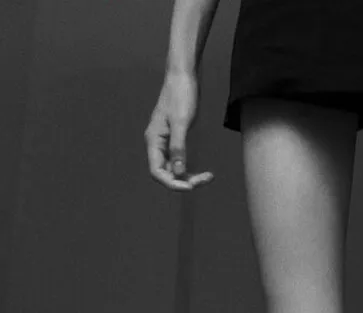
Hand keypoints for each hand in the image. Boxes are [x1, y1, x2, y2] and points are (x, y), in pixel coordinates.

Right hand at [145, 71, 214, 190]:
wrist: (184, 76)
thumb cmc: (181, 95)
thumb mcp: (181, 122)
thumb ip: (178, 147)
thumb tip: (178, 172)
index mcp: (153, 140)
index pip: (156, 172)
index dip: (172, 183)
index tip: (191, 187)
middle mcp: (157, 144)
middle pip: (166, 173)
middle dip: (184, 181)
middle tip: (205, 180)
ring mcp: (166, 143)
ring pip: (175, 170)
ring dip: (190, 177)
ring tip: (208, 177)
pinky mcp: (176, 139)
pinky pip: (181, 161)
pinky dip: (191, 169)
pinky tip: (205, 173)